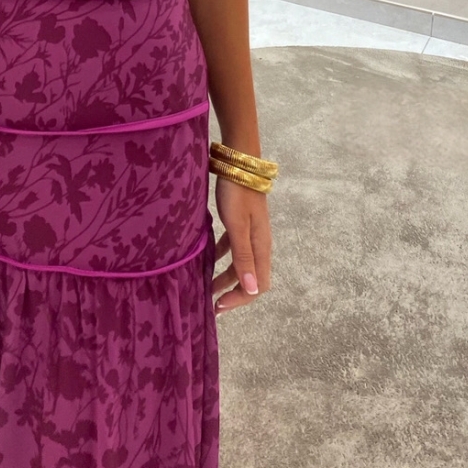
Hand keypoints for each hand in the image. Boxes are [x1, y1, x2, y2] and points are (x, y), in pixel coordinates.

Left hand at [211, 176, 271, 313]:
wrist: (239, 162)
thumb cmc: (237, 194)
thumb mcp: (238, 226)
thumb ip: (243, 257)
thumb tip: (253, 291)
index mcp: (261, 247)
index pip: (259, 286)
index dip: (241, 299)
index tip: (220, 305)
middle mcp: (259, 243)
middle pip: (249, 277)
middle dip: (231, 292)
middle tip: (211, 303)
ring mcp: (250, 232)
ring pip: (239, 263)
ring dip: (225, 276)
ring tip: (206, 284)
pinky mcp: (241, 222)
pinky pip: (232, 247)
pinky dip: (221, 256)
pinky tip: (207, 257)